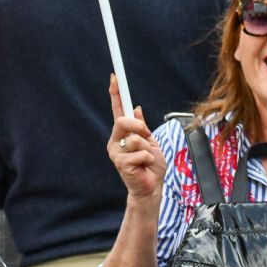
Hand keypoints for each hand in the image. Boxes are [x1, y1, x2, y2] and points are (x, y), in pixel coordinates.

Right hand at [107, 74, 165, 200]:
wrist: (152, 188)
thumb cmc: (151, 167)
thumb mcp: (151, 142)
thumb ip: (142, 127)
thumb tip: (136, 108)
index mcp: (122, 134)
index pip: (118, 110)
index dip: (116, 94)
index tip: (115, 77)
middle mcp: (116, 141)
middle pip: (124, 121)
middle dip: (140, 127)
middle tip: (147, 137)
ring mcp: (116, 153)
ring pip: (136, 139)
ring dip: (148, 149)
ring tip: (147, 159)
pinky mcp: (121, 164)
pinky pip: (141, 153)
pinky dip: (149, 159)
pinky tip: (145, 167)